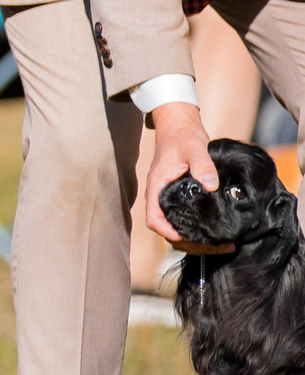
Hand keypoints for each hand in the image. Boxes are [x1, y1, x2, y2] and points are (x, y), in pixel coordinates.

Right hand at [140, 101, 216, 244]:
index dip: (169, 233)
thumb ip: (202, 165)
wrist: (178, 127)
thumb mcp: (194, 148)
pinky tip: (214, 231)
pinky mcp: (176, 198)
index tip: (189, 238)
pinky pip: (182, 220)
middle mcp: (159, 196)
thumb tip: (211, 185)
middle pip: (167, 229)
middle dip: (190, 243)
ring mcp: (167, 198)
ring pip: (175, 227)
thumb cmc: (182, 137)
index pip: (154, 219)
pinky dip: (196, 230)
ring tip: (220, 245)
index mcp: (157, 188)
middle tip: (218, 247)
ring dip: (194, 240)